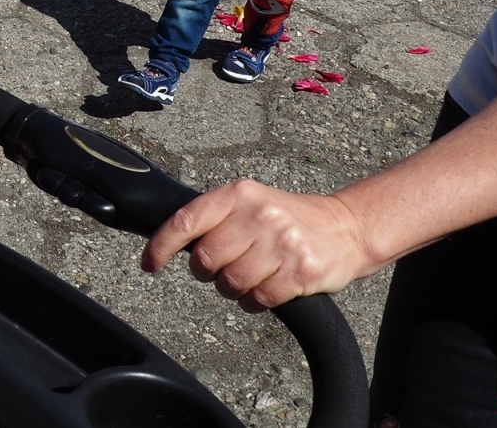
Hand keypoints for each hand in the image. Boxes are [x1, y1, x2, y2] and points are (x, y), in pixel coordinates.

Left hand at [141, 180, 373, 309]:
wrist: (347, 228)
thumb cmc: (289, 219)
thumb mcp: (251, 203)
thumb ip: (215, 218)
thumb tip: (168, 242)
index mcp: (240, 193)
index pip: (187, 219)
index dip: (161, 245)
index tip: (149, 264)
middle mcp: (259, 214)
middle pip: (205, 260)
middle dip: (208, 273)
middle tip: (224, 269)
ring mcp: (282, 243)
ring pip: (230, 284)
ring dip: (233, 290)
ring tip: (251, 277)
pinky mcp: (301, 271)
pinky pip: (258, 300)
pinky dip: (254, 303)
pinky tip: (267, 290)